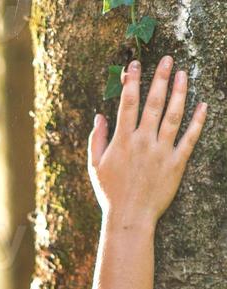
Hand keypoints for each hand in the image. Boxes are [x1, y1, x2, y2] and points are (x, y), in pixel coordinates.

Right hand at [88, 55, 207, 225]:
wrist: (129, 218)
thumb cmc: (110, 194)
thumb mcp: (95, 167)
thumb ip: (96, 140)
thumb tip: (99, 116)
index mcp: (123, 141)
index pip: (128, 103)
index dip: (132, 81)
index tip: (135, 65)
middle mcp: (143, 142)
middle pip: (154, 103)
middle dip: (160, 78)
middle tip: (168, 60)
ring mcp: (161, 152)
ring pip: (173, 116)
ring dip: (180, 92)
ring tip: (184, 75)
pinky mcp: (176, 164)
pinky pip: (189, 139)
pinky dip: (197, 122)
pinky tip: (203, 106)